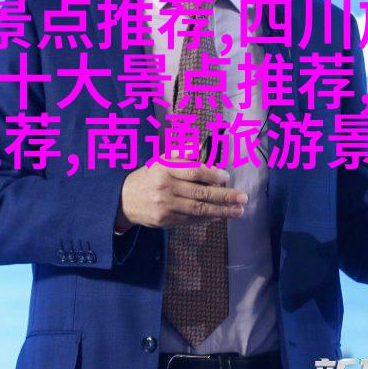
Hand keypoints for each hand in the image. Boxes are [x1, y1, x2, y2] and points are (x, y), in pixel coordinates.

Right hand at [117, 154, 246, 229]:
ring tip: (238, 211)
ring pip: (198, 209)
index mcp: (164, 168)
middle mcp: (165, 188)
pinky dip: (207, 219)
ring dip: (222, 211)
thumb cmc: (149, 177)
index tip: (227, 177)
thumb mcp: (161, 160)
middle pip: (200, 192)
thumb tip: (202, 147)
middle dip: (225, 196)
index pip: (193, 171)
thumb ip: (182, 152)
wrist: (124, 200)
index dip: (213, 174)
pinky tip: (220, 216)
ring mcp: (165, 206)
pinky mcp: (166, 221)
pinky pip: (191, 220)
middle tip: (243, 198)